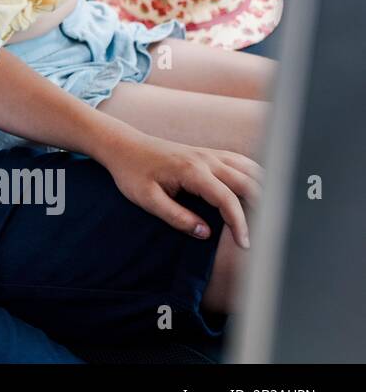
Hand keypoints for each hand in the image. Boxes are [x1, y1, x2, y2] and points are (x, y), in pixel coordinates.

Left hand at [96, 128, 261, 247]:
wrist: (124, 146)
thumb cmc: (132, 173)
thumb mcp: (147, 199)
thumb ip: (177, 217)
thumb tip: (206, 233)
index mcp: (192, 171)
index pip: (227, 199)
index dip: (239, 224)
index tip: (245, 245)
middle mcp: (207, 159)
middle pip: (248, 183)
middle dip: (262, 209)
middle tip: (265, 234)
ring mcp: (210, 154)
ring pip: (250, 169)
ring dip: (263, 191)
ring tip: (267, 217)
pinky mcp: (210, 154)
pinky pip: (241, 163)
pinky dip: (255, 177)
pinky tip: (258, 192)